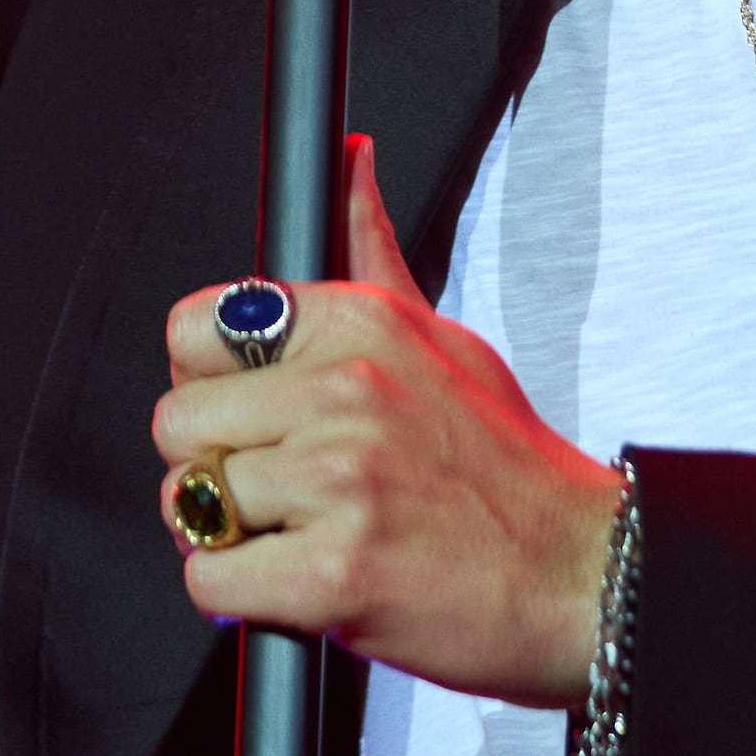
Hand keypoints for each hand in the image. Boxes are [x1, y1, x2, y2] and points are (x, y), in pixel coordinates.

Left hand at [152, 143, 618, 705]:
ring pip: (190, 502)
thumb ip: (371, 250)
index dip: (208, 379)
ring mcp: (339, 481)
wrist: (578, 574)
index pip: (194, 326)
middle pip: (177, 422)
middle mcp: (347, 390)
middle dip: (215, 466)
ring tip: (303, 534)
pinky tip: (301, 582)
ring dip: (232, 534)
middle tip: (281, 489)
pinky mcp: (333, 573)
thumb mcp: (442, 336)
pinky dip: (241, 595)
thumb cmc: (507, 469)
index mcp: (363, 323)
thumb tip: (349, 160)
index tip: (247, 410)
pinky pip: (210, 577)